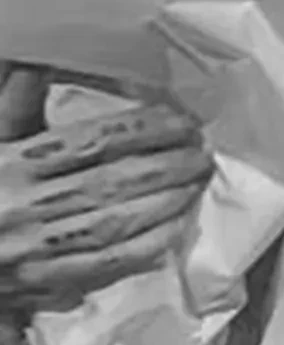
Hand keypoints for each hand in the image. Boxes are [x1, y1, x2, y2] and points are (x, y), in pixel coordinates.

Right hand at [0, 68, 211, 313]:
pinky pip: (100, 267)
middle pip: (109, 183)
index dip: (144, 129)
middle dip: (165, 165)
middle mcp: (22, 206)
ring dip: (164, 203)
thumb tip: (37, 60)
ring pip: (111, 224)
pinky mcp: (37, 284)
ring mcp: (31, 250)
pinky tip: (173, 229)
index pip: (91, 141)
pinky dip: (143, 248)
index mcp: (11, 165)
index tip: (181, 121)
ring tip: (197, 182)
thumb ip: (13, 101)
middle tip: (203, 151)